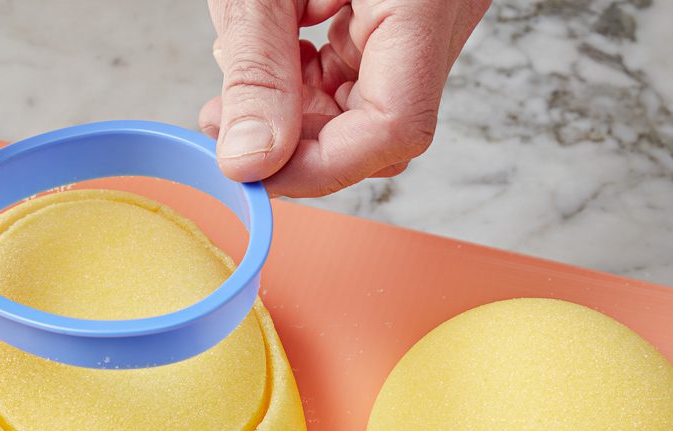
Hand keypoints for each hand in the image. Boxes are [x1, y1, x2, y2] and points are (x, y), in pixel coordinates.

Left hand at [200, 0, 489, 196]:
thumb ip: (256, 71)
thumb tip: (250, 162)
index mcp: (426, 2)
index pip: (393, 128)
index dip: (319, 167)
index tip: (255, 172)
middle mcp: (445, 14)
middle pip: (380, 126)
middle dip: (297, 141)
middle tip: (228, 131)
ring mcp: (434, 13)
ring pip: (369, 102)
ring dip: (298, 111)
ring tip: (238, 90)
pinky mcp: (411, 8)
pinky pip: (366, 67)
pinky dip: (312, 77)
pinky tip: (273, 57)